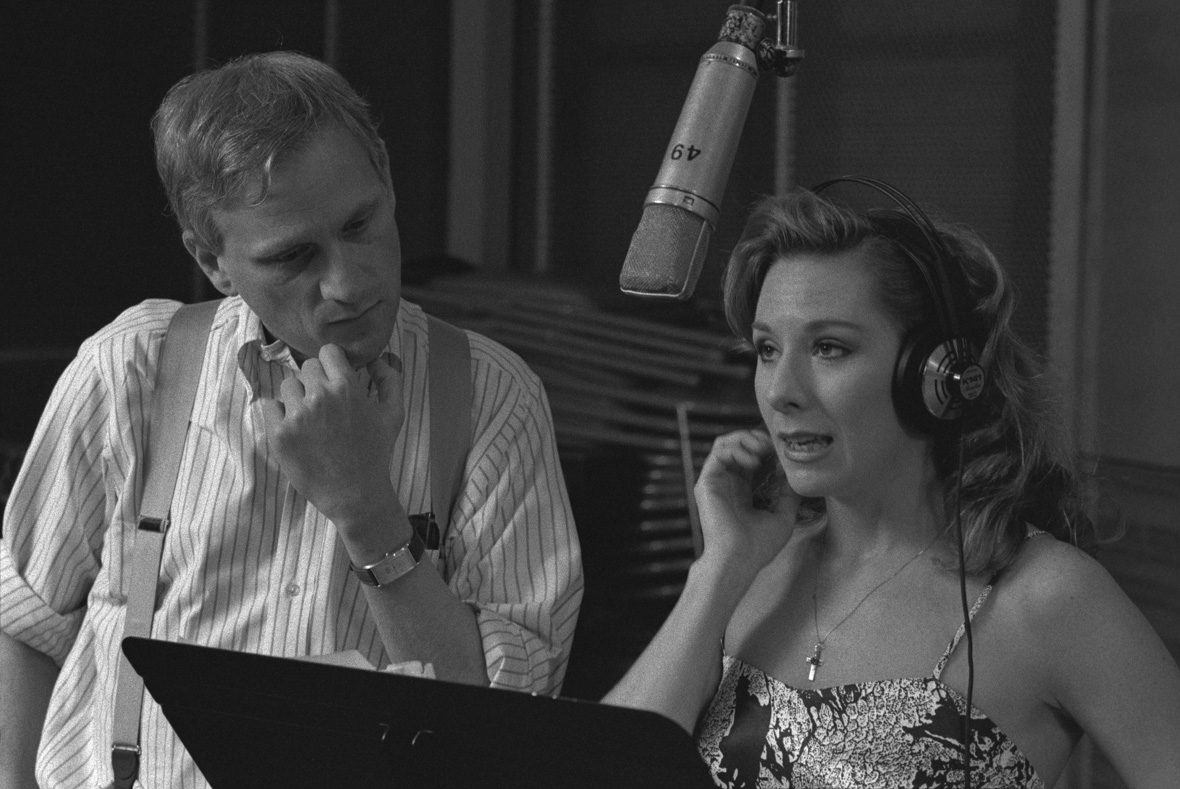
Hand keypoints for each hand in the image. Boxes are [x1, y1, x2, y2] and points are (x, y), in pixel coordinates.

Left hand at [258, 344, 402, 528]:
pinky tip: (296, 429)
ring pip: (287, 386)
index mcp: (347, 387)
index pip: (327, 352)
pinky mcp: (278, 434)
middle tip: (325, 405)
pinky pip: (269, 406)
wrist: (355, 495)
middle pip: (307, 367)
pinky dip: (279, 414)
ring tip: (311, 420)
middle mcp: (319, 396)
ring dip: (297, 397)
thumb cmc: (376, 454)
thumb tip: (378, 357)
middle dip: (316, 381)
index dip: (332, 364)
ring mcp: (296, 415)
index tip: (335, 379)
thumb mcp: (394, 414)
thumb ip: (390, 379)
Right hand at [694, 429, 798, 577]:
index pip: (751, 458)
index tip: (782, 453)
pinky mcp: (707, 480)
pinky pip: (718, 451)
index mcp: (743, 491)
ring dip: (746, 439)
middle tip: (772, 445)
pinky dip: (737, 447)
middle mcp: (727, 483)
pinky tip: (752, 461)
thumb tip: (793, 472)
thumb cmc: (758, 546)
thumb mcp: (783, 516)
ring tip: (762, 448)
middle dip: (757, 439)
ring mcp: (716, 480)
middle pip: (738, 445)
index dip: (766, 449)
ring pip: (725, 443)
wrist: (738, 560)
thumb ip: (788, 494)